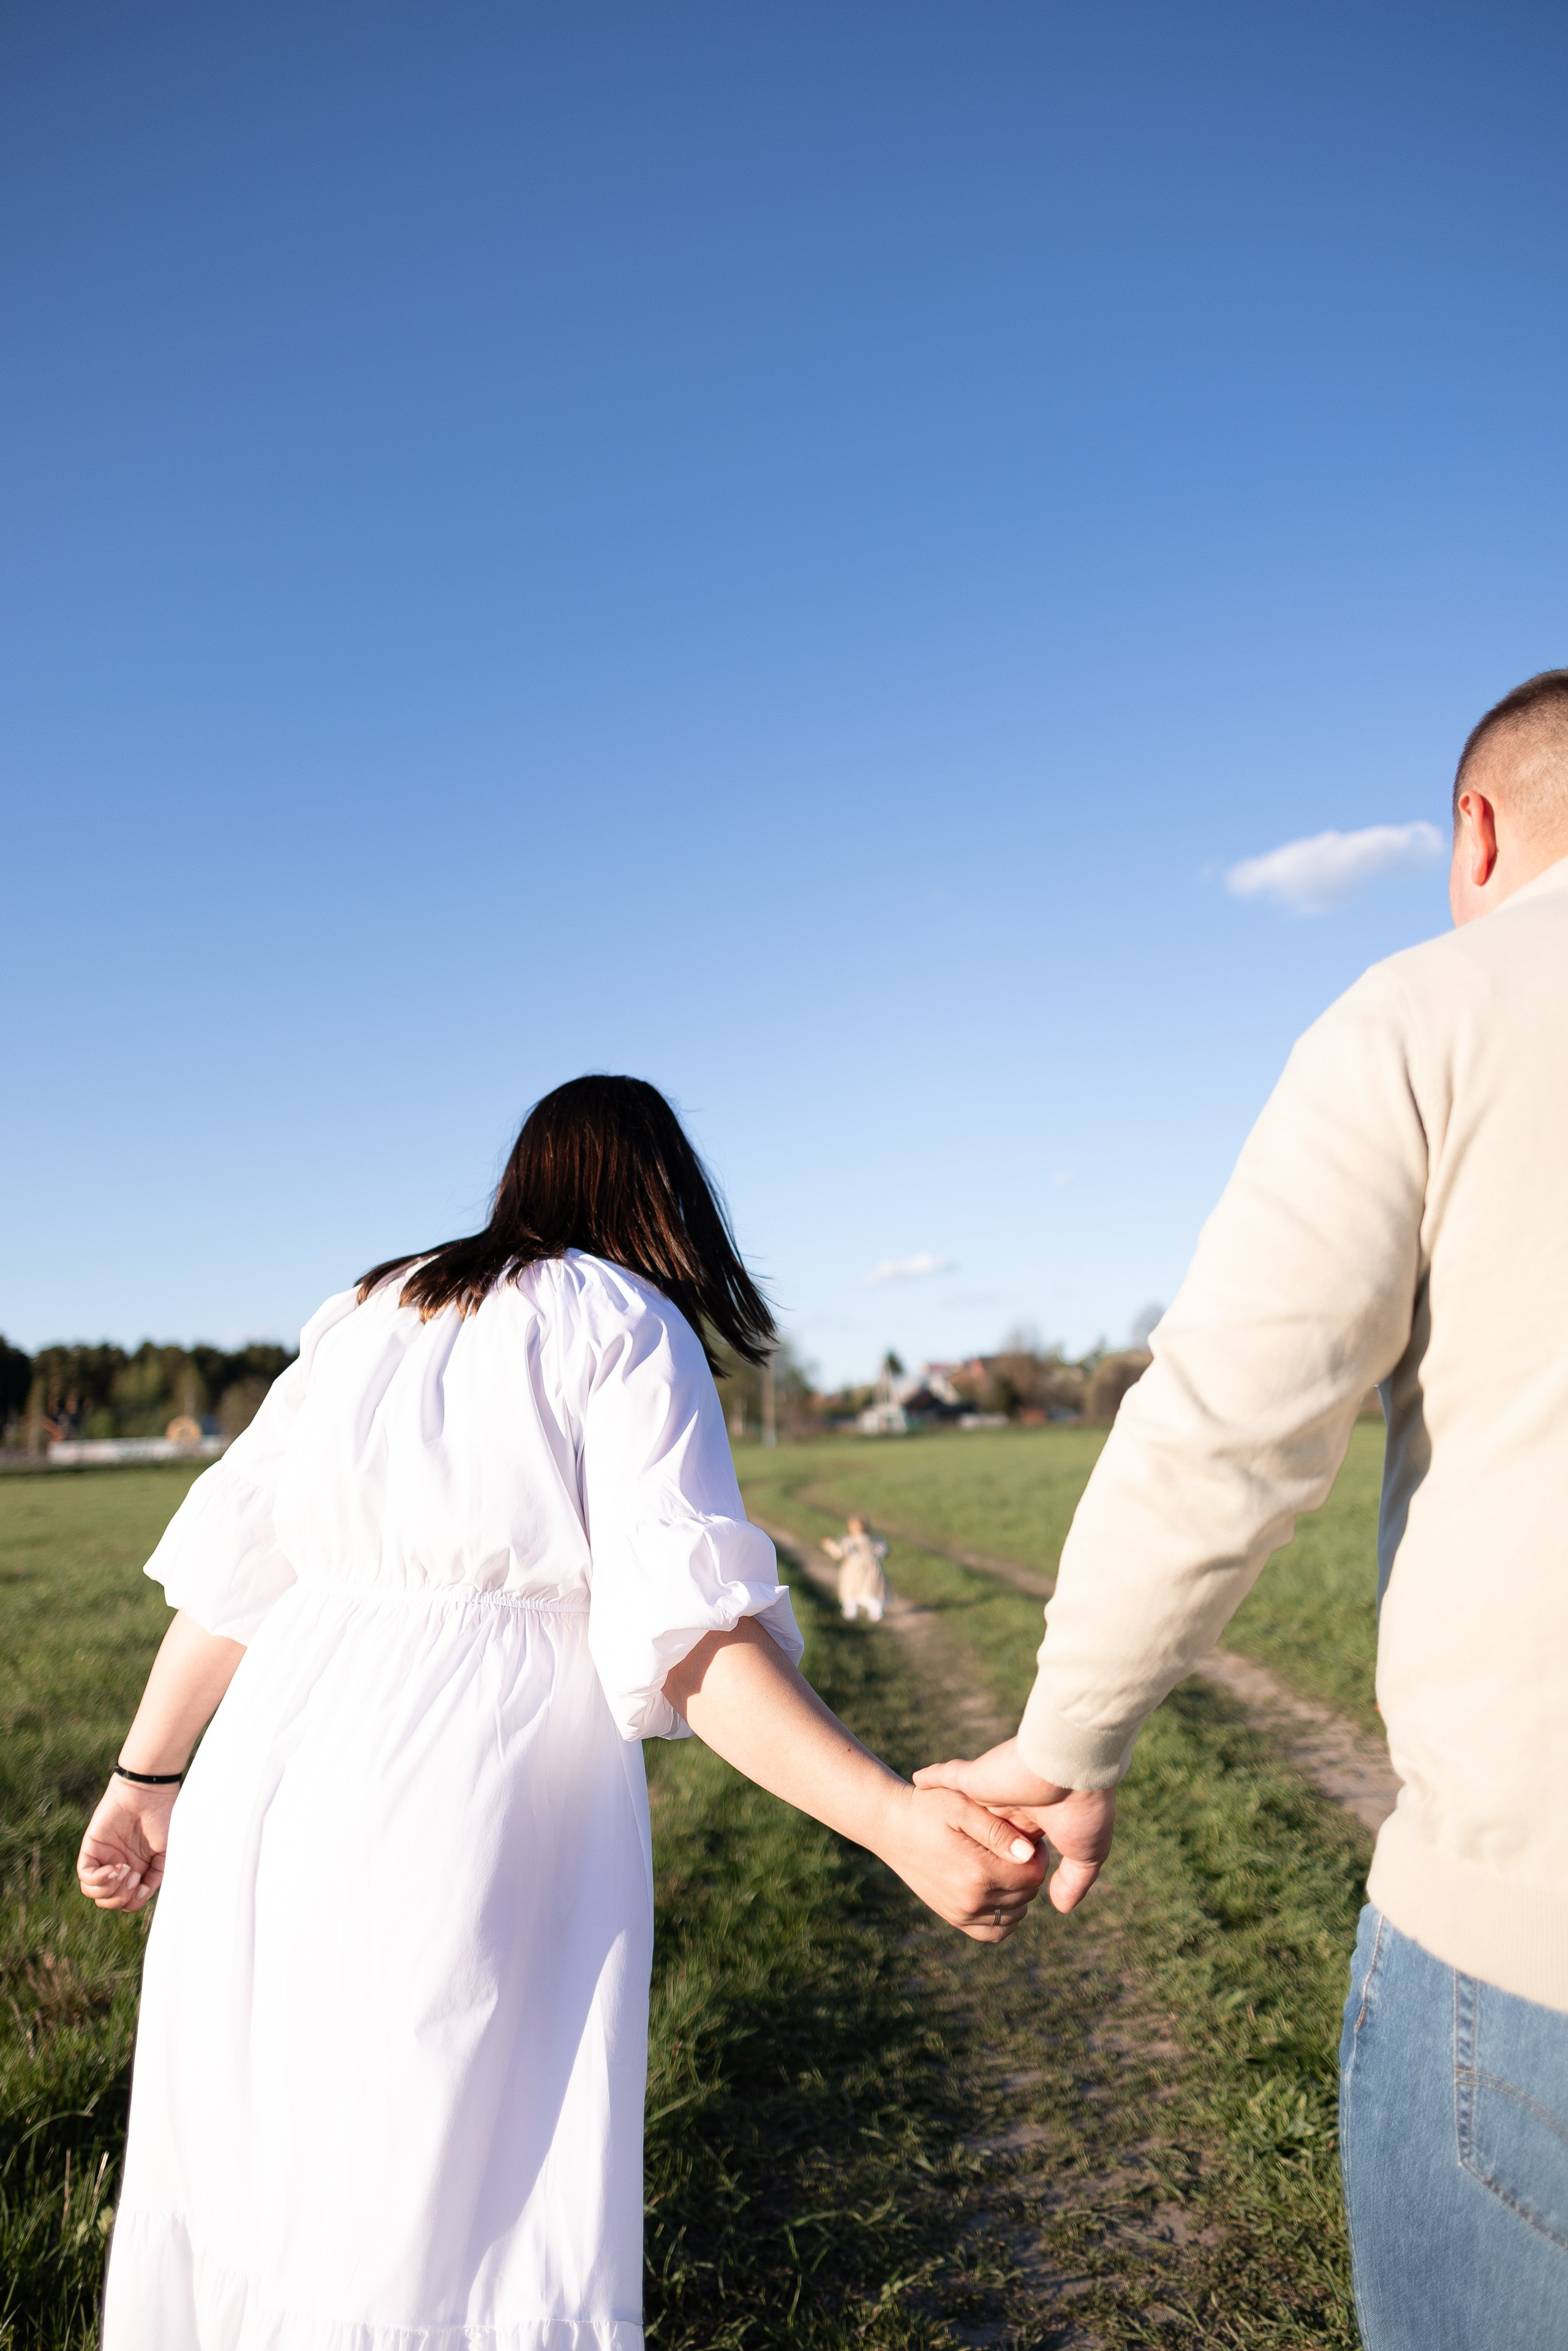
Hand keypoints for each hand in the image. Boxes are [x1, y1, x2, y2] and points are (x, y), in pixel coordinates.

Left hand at [77, 1778, 178, 1911]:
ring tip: (124, 1870)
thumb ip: (155, 1878)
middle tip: (133, 1876)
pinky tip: (114, 1868)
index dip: (132, 1901)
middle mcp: (118, 1866)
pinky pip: (85, 1875)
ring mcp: (103, 1858)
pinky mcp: (91, 1848)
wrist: (150, 1793)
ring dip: (109, 1890)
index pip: (125, 1901)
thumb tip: (138, 1897)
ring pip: (93, 1893)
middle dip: (120, 1897)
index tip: (143, 1882)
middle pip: (107, 1901)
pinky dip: (98, 1879)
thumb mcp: (166, 1853)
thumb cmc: (162, 1818)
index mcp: (136, 1870)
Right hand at [870, 1782, 1046, 1941]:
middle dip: (1030, 1871)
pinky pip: (995, 1932)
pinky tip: (999, 1890)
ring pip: (1016, 1914)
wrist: (890, 1826)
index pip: (1033, 1876)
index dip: (1039, 1856)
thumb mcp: (962, 1806)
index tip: (1029, 1838)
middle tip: (1016, 1847)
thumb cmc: (928, 1808)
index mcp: (977, 1871)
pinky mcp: (954, 1918)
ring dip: (1020, 1892)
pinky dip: (1006, 1916)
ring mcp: (961, 1914)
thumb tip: (1028, 1855)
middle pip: (1027, 1894)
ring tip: (1005, 1864)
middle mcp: (971, 1900)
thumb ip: (998, 1830)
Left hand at [913, 1737, 1114, 1914]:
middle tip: (957, 1867)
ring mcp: (991, 1789)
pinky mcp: (975, 1777)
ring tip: (927, 1825)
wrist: (1073, 1766)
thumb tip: (1058, 1907)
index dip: (1010, 1864)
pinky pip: (946, 1776)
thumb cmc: (1083, 1809)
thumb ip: (1072, 1879)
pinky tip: (920, 1781)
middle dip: (976, 1847)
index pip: (1014, 1848)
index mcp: (1036, 1821)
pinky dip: (934, 1778)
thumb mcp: (1086, 1852)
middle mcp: (1011, 1806)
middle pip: (985, 1833)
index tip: (1003, 1885)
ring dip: (950, 1816)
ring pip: (964, 1809)